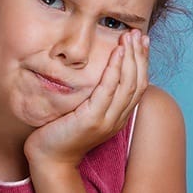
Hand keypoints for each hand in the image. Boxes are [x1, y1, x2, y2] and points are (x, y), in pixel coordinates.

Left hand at [24, 30, 149, 166]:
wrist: (49, 159)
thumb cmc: (61, 134)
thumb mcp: (83, 113)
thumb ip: (94, 98)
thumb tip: (96, 74)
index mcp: (117, 117)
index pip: (138, 87)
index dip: (142, 63)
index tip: (142, 42)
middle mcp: (117, 119)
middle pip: (137, 83)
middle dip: (140, 56)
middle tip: (139, 33)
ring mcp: (106, 121)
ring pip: (128, 85)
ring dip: (131, 58)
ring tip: (130, 37)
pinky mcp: (92, 120)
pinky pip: (108, 90)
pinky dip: (115, 69)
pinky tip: (117, 53)